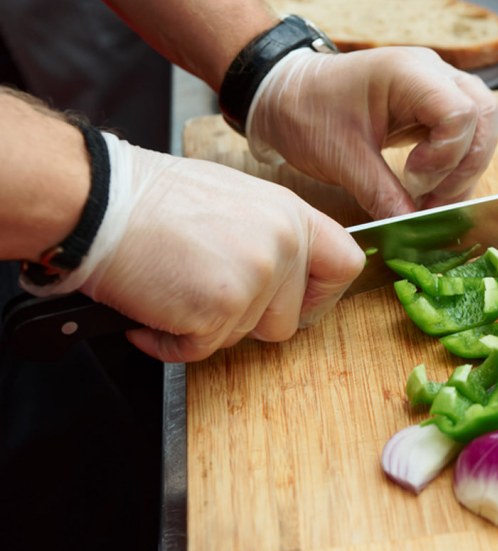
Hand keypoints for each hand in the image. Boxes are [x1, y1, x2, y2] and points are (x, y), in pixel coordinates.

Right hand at [25, 133, 364, 361]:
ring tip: (173, 286)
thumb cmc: (155, 200)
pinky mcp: (221, 308)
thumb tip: (292, 273)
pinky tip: (152, 309)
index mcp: (292, 215)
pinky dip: (171, 342)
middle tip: (205, 289)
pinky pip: (202, 350)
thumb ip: (273, 236)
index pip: (346, 266)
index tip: (297, 304)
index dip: (323, 296)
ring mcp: (256, 277)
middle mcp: (283, 245)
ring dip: (205, 327)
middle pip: (289, 320)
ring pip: (244, 337)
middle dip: (246, 319)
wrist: (98, 201)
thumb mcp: (237, 201)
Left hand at [246, 46, 497, 218]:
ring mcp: (436, 84)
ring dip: (465, 167)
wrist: (285, 94)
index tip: (414, 180)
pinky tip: (430, 188)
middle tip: (432, 200)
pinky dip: (456, 164)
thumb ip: (382, 194)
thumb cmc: (307, 113)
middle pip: (484, 114)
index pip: (461, 112)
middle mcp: (431, 72)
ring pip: (483, 123)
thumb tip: (412, 229)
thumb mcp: (342, 159)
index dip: (447, 155)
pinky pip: (466, 132)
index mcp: (407, 73)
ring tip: (432, 199)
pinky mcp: (432, 103)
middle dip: (466, 165)